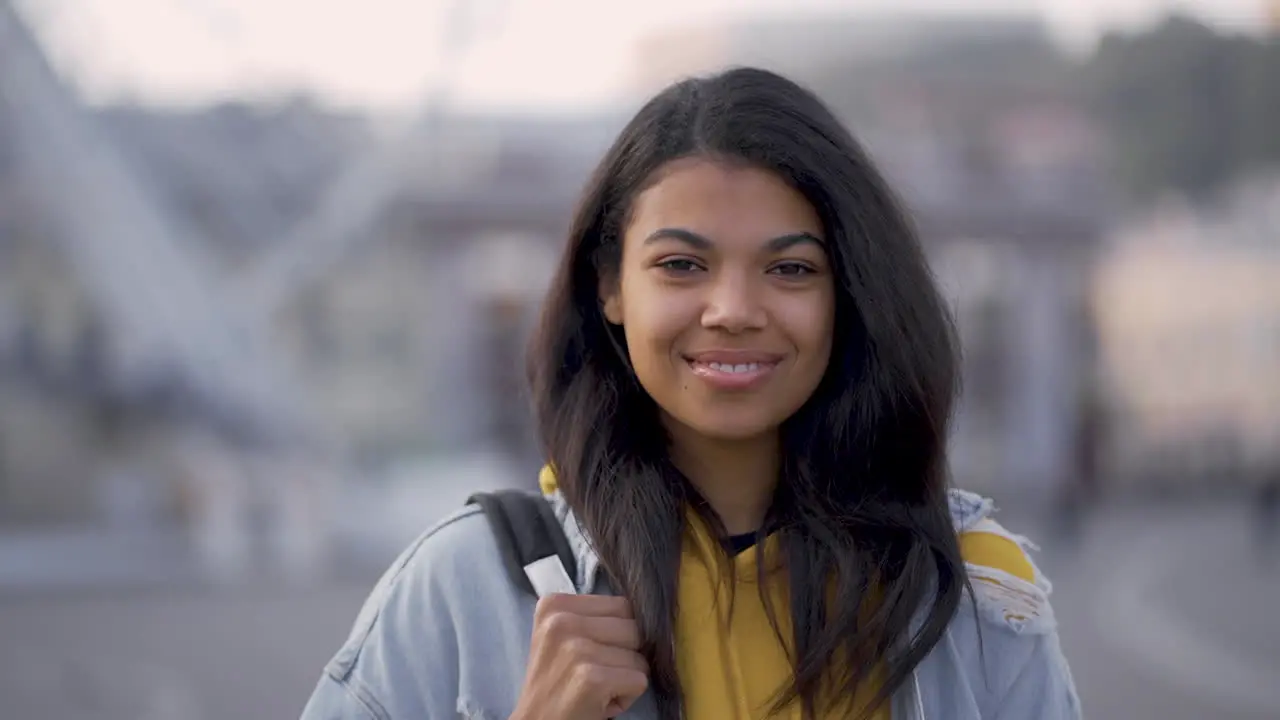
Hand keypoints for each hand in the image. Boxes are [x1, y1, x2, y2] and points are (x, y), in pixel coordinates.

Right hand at [509, 593, 648, 719]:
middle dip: (625, 655)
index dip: (617, 634)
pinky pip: (639, 680)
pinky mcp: (591, 679)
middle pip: (634, 628)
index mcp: (554, 605)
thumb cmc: (556, 683)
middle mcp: (561, 622)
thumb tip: (645, 612)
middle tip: (594, 674)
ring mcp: (576, 650)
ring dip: (625, 677)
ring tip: (595, 688)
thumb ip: (593, 618)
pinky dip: (627, 697)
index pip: (622, 606)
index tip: (589, 654)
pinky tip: (599, 702)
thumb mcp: (562, 637)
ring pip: (640, 656)